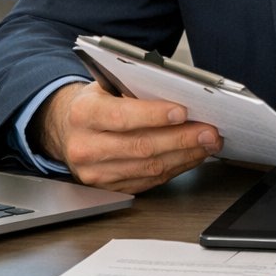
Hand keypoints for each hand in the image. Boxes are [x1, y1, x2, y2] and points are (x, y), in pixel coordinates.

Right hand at [36, 82, 222, 193]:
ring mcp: (95, 173)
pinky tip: (192, 156)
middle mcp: (85, 147)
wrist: (66, 129)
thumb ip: (135, 90)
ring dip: (185, 156)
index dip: (155, 116)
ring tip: (208, 144)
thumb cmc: (94, 104)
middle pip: (141, 147)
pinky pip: (149, 180)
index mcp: (84, 114)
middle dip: (182, 139)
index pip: (122, 117)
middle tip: (209, 132)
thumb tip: (180, 94)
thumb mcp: (106, 86)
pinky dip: (176, 168)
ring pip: (149, 168)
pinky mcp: (108, 188)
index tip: (183, 112)